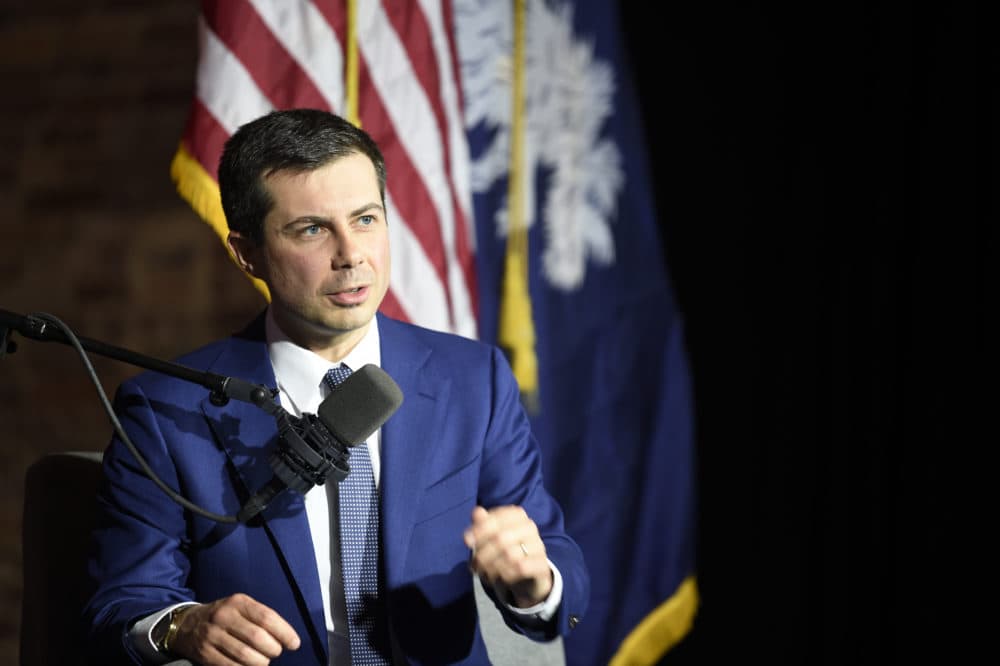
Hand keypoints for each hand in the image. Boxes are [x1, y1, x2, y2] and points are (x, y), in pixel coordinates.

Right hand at [167, 593, 299, 664]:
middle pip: (257, 638)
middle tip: (275, 652)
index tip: (294, 644)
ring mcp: (212, 635)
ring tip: (264, 661)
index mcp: (238, 602)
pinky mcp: (204, 653)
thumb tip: (288, 638)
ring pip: (244, 655)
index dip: (284, 632)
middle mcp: (224, 616)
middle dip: (273, 650)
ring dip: (260, 662)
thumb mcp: (241, 607)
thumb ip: (262, 617)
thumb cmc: (226, 616)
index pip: (267, 617)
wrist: (188, 624)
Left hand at [463, 505, 552, 606]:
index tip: (466, 540)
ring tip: (483, 573)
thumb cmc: (506, 548)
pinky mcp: (542, 565)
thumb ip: (483, 523)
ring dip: (491, 566)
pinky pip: (521, 568)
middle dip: (483, 553)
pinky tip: (499, 578)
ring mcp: (538, 546)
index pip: (496, 518)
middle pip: (500, 538)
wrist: (529, 572)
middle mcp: (529, 527)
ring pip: (510, 555)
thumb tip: (477, 512)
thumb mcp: (492, 536)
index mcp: (517, 515)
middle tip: (473, 564)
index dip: (479, 529)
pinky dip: (506, 574)